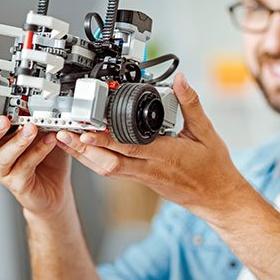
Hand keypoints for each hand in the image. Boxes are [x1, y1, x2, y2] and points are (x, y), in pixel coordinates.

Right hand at [0, 93, 72, 217]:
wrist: (54, 188)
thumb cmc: (43, 157)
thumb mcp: (37, 130)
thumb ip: (32, 116)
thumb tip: (36, 97)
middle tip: (3, 120)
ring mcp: (3, 170)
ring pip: (3, 156)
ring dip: (17, 141)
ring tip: (31, 129)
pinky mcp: (18, 183)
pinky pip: (26, 165)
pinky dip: (39, 151)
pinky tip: (50, 140)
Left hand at [54, 73, 247, 215]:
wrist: (216, 198)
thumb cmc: (213, 168)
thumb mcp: (207, 132)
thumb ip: (191, 104)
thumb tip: (181, 81)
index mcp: (166, 155)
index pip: (129, 147)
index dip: (104, 140)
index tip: (85, 130)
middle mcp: (150, 168)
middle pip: (109, 162)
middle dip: (83, 149)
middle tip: (63, 134)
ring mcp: (144, 176)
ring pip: (107, 168)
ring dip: (85, 155)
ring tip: (65, 140)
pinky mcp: (142, 179)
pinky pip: (114, 170)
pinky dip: (97, 160)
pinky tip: (87, 150)